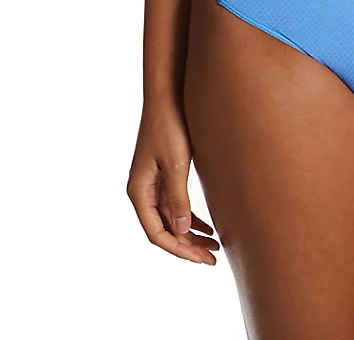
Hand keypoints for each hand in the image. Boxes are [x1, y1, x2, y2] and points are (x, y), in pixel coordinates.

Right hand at [127, 103, 219, 264]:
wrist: (168, 95)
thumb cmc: (170, 126)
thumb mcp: (176, 163)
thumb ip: (178, 197)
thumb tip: (183, 229)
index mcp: (139, 191)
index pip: (156, 233)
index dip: (179, 249)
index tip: (202, 258)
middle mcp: (142, 191)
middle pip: (164, 230)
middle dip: (187, 246)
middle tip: (213, 259)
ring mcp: (153, 184)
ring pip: (171, 219)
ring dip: (191, 233)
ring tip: (214, 246)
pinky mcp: (164, 174)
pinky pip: (175, 205)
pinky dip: (190, 217)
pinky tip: (207, 226)